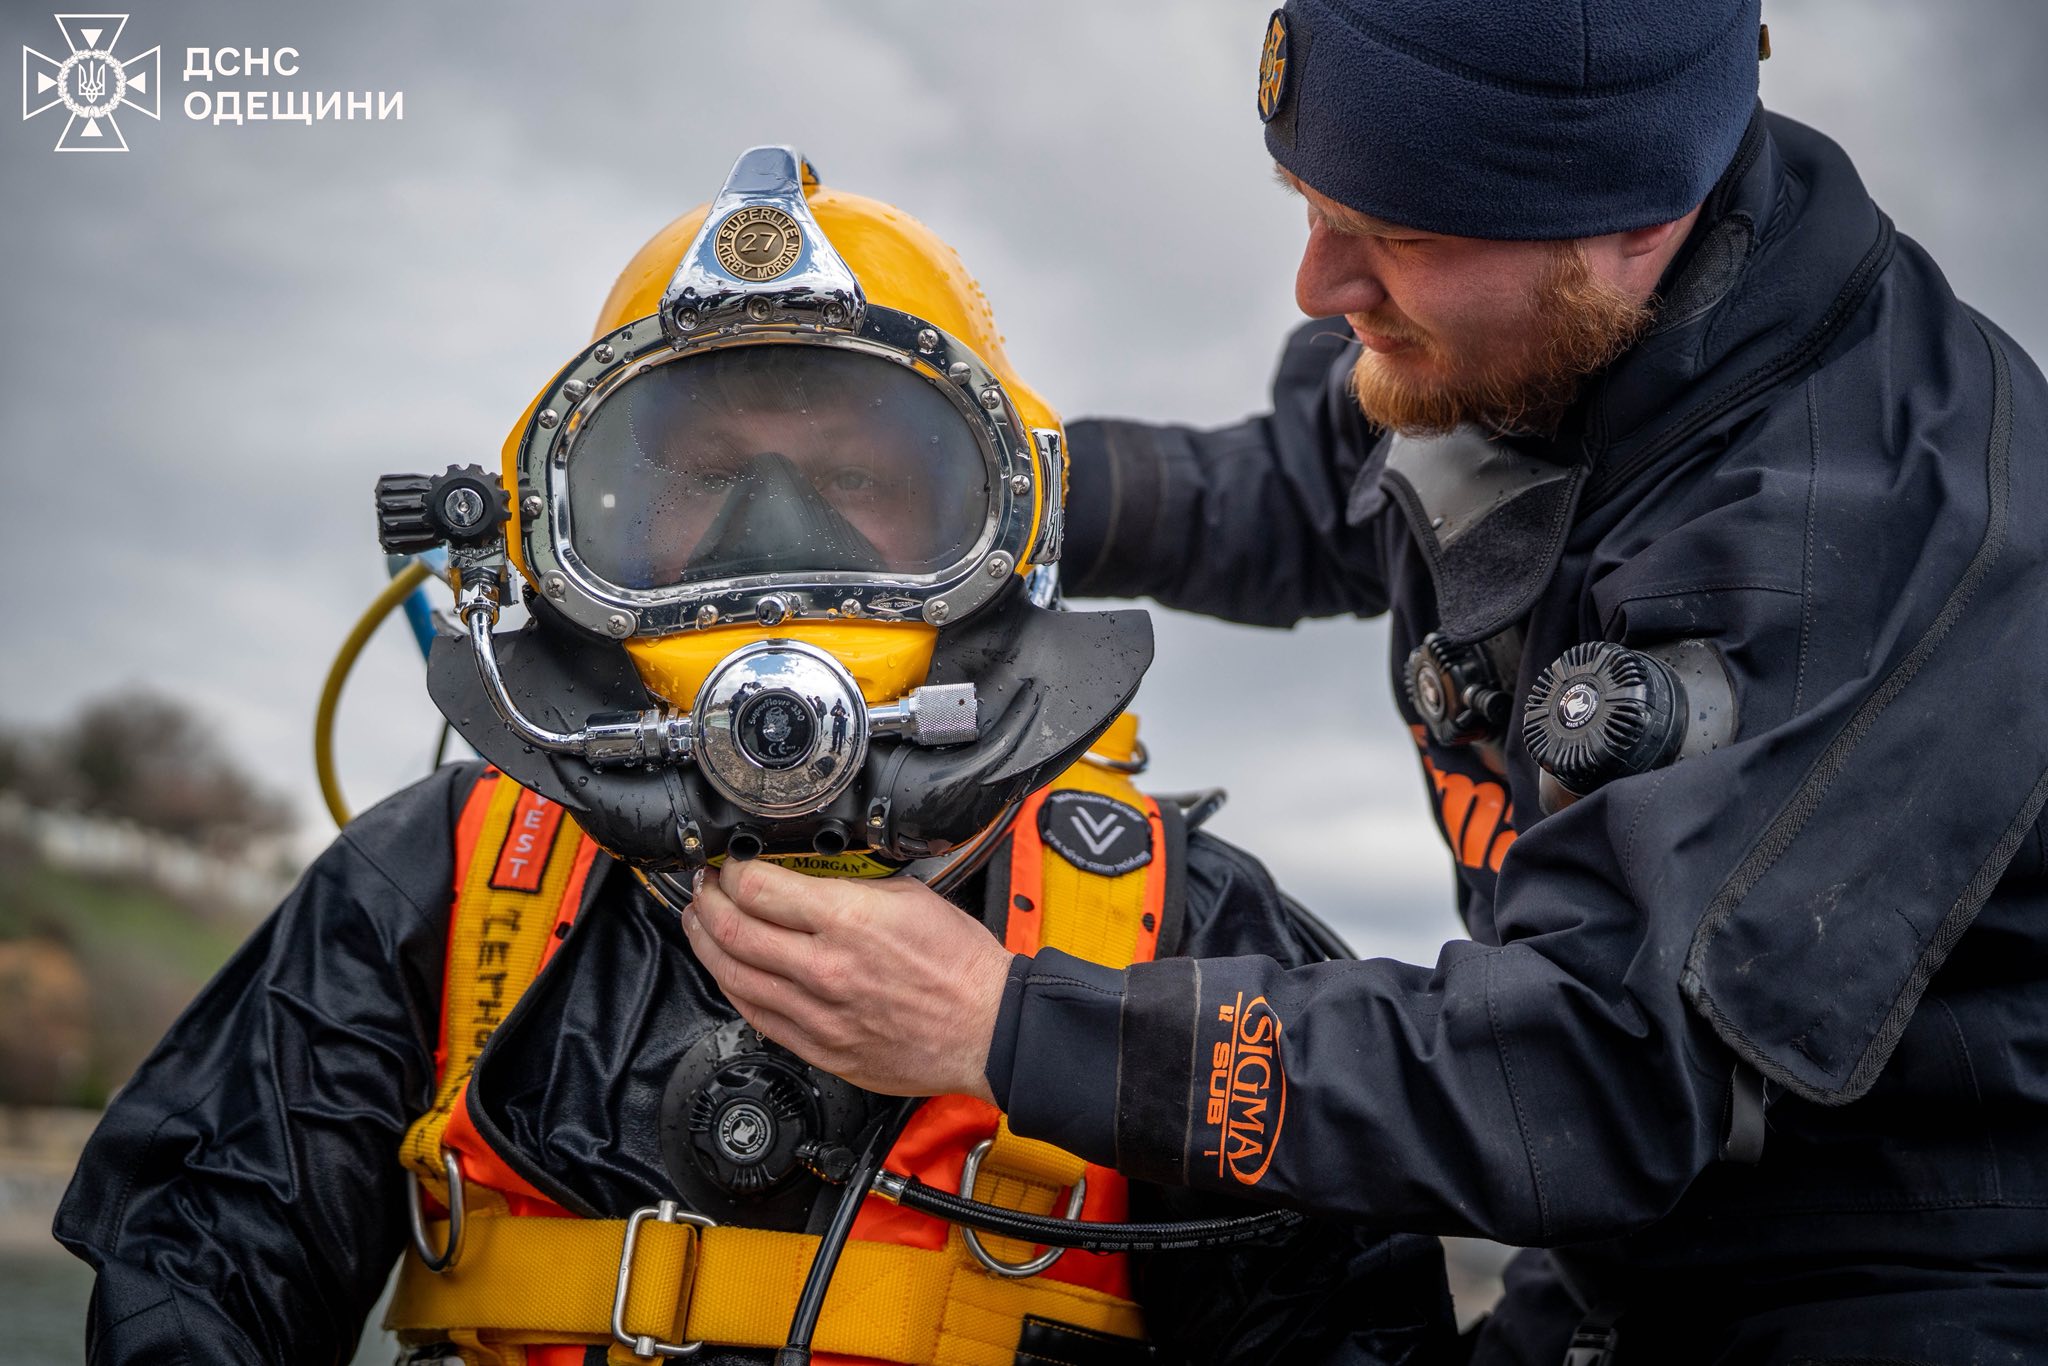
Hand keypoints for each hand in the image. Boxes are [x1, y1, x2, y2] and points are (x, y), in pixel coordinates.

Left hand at [681, 859, 1013, 1101]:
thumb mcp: (909, 896)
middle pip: (733, 932)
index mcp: (848, 920)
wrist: (988, 1029)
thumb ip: (850, 886)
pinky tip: (729, 972)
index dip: (731, 872)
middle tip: (704, 890)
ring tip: (700, 926)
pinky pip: (757, 1016)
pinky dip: (734, 988)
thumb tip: (807, 878)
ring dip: (706, 946)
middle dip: (706, 904)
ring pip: (734, 977)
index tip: (730, 866)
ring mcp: (818, 1015)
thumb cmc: (960, 965)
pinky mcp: (821, 1049)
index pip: (758, 889)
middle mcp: (825, 969)